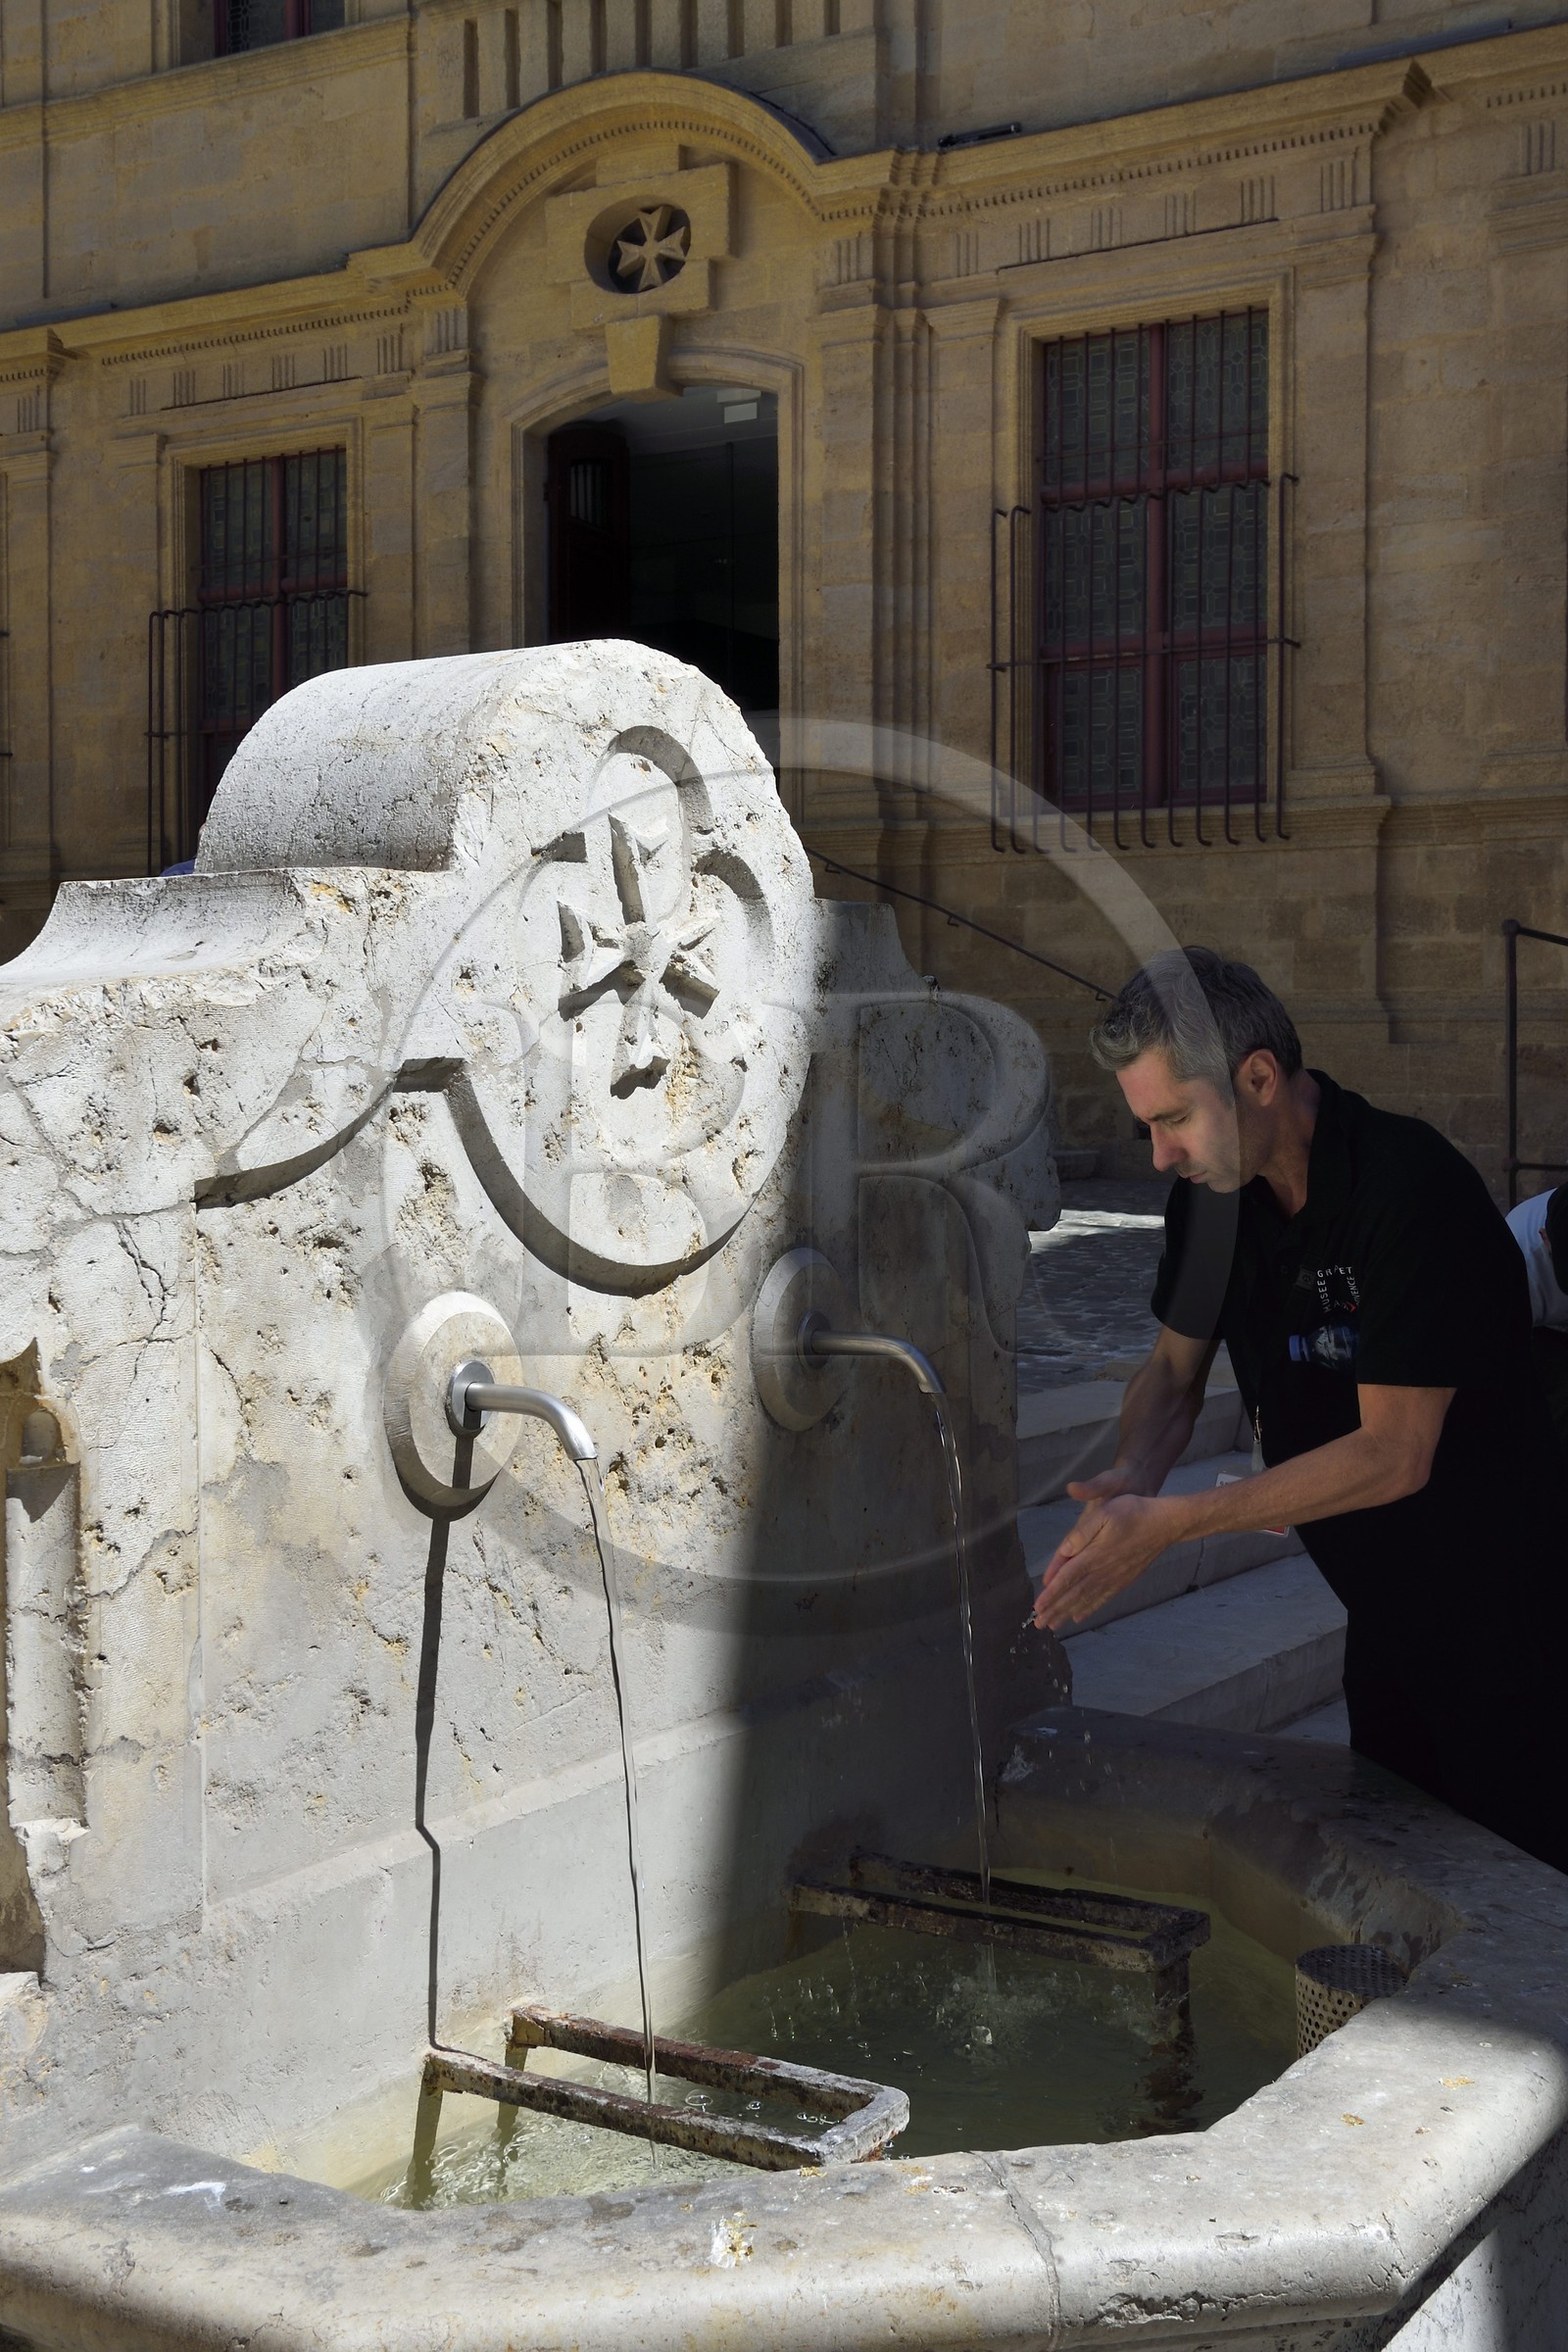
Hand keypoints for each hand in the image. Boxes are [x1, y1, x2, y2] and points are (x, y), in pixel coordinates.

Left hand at [1032, 1492, 1173, 1631]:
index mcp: (1094, 1555)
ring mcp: (1114, 1578)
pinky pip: (1103, 1598)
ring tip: (1054, 1625)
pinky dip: (1089, 1609)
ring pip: (1086, 1599)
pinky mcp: (1124, 1579)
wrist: (1165, 1524)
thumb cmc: (1133, 1512)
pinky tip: (1080, 1616)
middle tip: (1039, 1624)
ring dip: (1068, 1613)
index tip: (1037, 1607)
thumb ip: (1081, 1533)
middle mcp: (1103, 1571)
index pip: (1067, 1578)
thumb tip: (1063, 1551)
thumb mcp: (1104, 1513)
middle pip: (1074, 1594)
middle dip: (1055, 1610)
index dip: (1051, 1594)